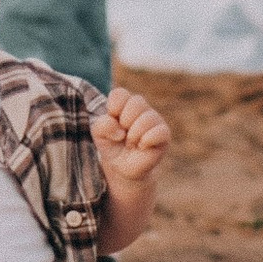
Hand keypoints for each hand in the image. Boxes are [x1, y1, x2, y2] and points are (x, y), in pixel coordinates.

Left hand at [92, 84, 170, 221]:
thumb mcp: (98, 134)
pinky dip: (147, 140)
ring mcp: (155, 119)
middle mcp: (141, 108)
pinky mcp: (164, 134)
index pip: (120, 93)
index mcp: (125, 103)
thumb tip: (120, 130)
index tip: (112, 120)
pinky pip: (160, 131)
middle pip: (136, 102)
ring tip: (131, 143)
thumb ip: (102, 125)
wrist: (122, 168)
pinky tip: (142, 146)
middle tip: (123, 136)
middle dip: (125, 122)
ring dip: (134, 135)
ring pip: (148, 118)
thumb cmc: (112, 146)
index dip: (113, 108)